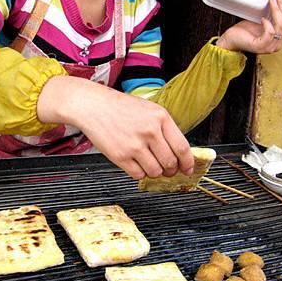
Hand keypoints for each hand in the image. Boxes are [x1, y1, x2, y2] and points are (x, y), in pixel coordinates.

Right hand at [37, 76, 193, 179]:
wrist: (93, 106)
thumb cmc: (120, 107)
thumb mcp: (149, 110)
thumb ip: (164, 128)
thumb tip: (178, 151)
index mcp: (161, 117)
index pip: (182, 147)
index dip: (188, 163)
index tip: (188, 169)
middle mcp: (150, 131)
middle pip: (170, 163)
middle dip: (171, 170)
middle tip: (168, 170)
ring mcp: (135, 145)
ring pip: (156, 172)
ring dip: (155, 172)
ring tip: (149, 164)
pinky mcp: (120, 156)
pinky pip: (138, 175)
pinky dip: (140, 173)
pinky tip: (136, 164)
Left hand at [216, 0, 281, 53]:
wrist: (231, 39)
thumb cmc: (245, 31)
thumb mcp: (262, 21)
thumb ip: (271, 15)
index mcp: (280, 38)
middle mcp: (277, 44)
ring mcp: (270, 47)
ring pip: (280, 26)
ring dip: (276, 11)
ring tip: (270, 2)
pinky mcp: (260, 46)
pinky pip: (270, 33)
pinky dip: (267, 24)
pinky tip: (262, 19)